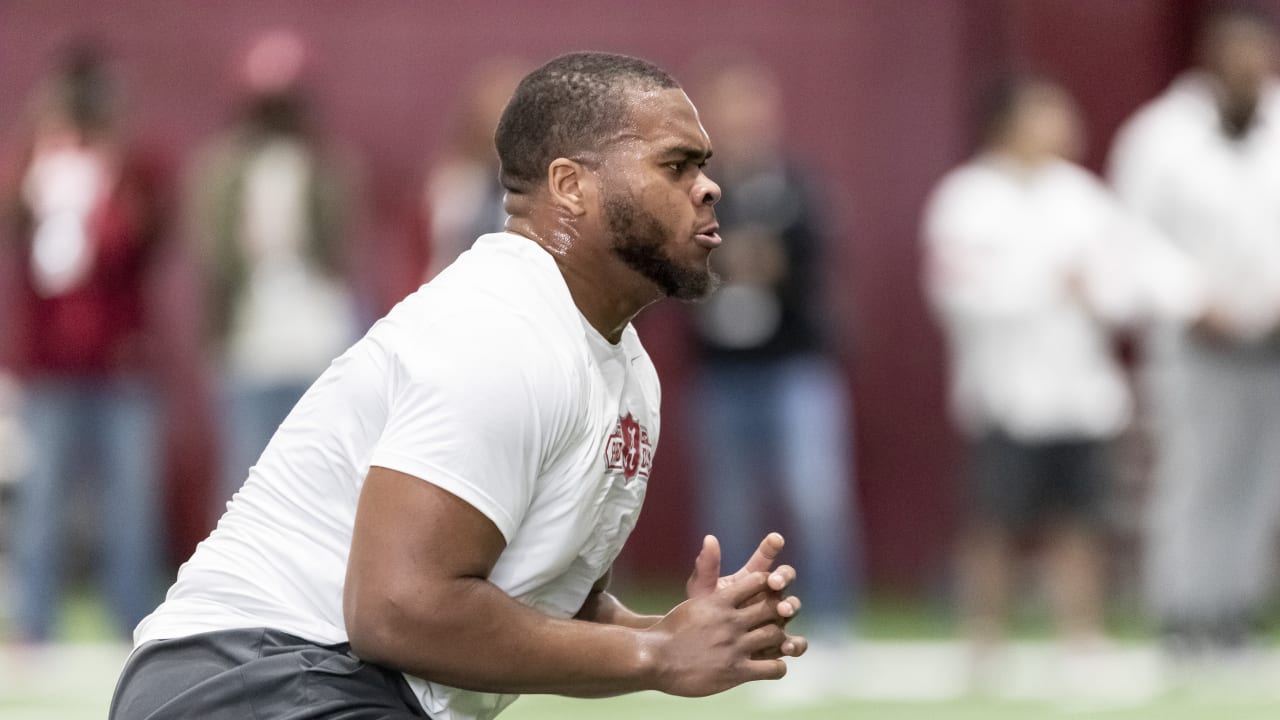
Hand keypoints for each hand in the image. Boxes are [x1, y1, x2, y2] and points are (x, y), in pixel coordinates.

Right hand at [646, 571, 791, 696]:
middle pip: (772, 607)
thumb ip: (706, 571)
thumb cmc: (670, 629)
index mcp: (720, 600)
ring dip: (782, 638)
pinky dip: (778, 667)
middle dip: (781, 610)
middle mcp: (730, 620)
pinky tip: (774, 666)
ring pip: (776, 636)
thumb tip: (712, 538)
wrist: (655, 659)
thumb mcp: (693, 598)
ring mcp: (735, 646)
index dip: (770, 583)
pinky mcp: (737, 671)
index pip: (758, 580)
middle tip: (782, 616)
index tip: (772, 589)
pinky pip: (772, 668)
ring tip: (781, 641)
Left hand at [685, 533, 805, 658]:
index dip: (771, 547)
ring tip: (783, 610)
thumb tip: (709, 538)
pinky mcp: (779, 644)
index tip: (775, 539)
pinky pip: (794, 642)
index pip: (765, 557)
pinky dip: (795, 644)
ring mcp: (776, 619)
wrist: (701, 652)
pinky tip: (787, 646)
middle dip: (783, 577)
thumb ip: (707, 568)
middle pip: (785, 579)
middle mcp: (768, 595)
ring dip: (791, 606)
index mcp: (751, 579)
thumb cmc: (702, 616)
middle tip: (774, 582)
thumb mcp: (702, 592)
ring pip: (793, 607)